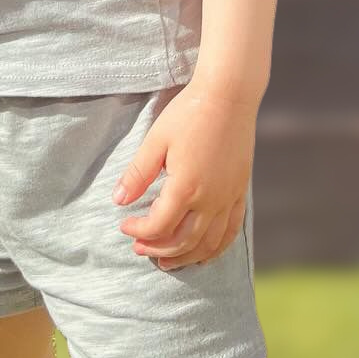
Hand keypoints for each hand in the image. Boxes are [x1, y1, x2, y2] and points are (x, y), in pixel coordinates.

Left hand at [113, 79, 255, 268]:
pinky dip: (216, 249)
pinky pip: (230, 232)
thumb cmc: (189, 113)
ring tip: (166, 261)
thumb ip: (138, 173)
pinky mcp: (239, 192)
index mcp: (186, 186)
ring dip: (185, 256)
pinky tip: (203, 254)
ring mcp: (228, 198)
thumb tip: (119, 200)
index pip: (159, 225)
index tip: (125, 225)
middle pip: (183, 241)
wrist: (229, 96)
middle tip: (139, 248)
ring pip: (208, 244)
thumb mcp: (156, 139)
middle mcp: (210, 199)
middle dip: (158, 249)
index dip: (138, 231)